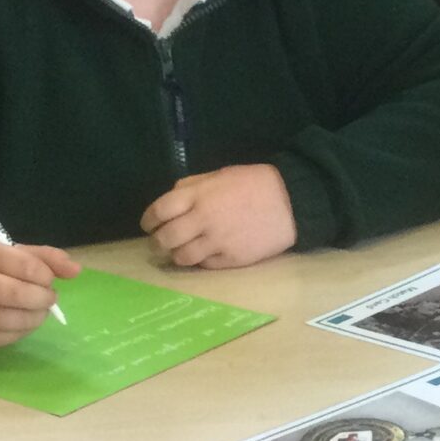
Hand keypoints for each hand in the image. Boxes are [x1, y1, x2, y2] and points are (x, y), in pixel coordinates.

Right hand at [0, 240, 79, 348]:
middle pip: (21, 295)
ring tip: (37, 310)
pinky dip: (23, 330)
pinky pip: (9, 337)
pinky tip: (20, 321)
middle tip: (47, 298)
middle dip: (44, 299)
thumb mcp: (11, 255)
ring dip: (37, 317)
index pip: (27, 266)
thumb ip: (45, 258)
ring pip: (17, 320)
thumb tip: (76, 270)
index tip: (47, 279)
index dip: (46, 276)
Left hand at [141, 164, 296, 268]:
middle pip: (165, 238)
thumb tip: (171, 198)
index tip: (148, 225)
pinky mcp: (231, 259)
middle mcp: (203, 219)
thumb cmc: (254, 184)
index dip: (148, 220)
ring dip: (176, 255)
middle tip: (160, 243)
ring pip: (182, 257)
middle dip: (157, 242)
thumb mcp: (220, 175)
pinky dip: (200, 261)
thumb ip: (192, 186)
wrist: (291, 202)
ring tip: (180, 252)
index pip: (159, 211)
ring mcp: (216, 241)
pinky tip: (205, 254)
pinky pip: (205, 265)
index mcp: (198, 195)